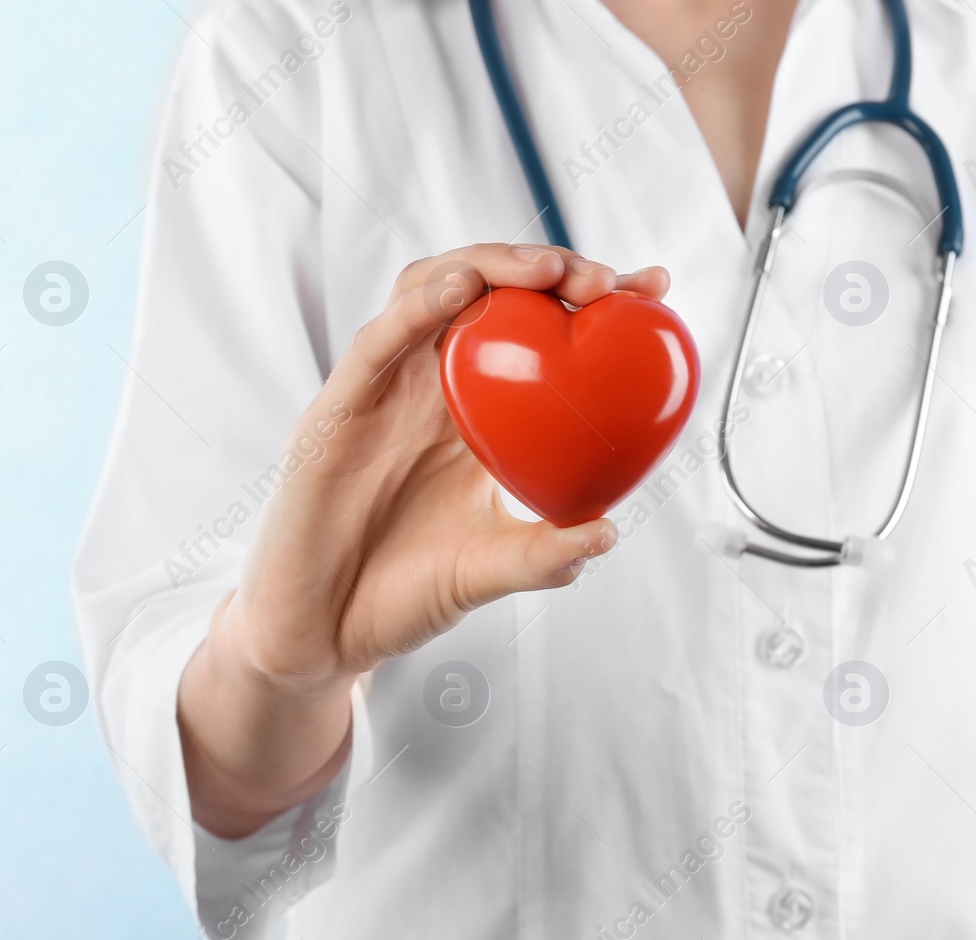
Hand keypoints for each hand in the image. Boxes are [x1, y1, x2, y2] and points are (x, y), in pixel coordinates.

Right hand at [179, 244, 669, 836]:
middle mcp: (427, 387)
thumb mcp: (490, 570)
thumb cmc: (400, 595)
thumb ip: (545, 554)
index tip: (654, 288)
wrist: (321, 638)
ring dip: (490, 266)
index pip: (532, 331)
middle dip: (548, 268)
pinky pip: (376, 343)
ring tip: (546, 269)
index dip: (589, 299)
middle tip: (606, 280)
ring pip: (428, 290)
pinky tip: (460, 289)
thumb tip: (608, 533)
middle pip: (485, 292)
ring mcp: (381, 392)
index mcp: (471, 412)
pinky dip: (417, 306)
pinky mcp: (335, 410)